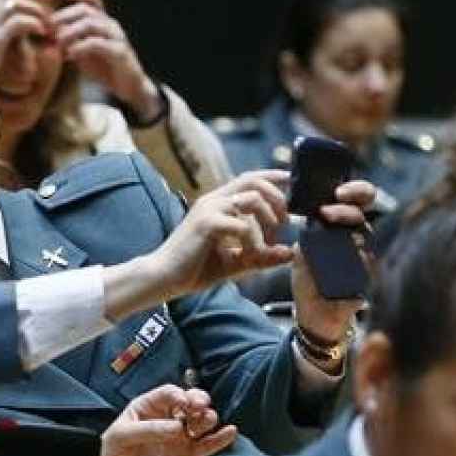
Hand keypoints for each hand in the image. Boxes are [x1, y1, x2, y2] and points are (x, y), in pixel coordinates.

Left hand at [51, 0, 162, 120]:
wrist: (130, 87)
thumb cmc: (105, 69)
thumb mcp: (83, 53)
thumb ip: (70, 42)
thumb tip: (50, 35)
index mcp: (103, 21)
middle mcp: (111, 25)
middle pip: (85, 9)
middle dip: (64, 16)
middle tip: (48, 27)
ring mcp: (116, 37)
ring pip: (90, 23)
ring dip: (70, 31)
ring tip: (57, 42)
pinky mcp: (119, 52)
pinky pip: (96, 43)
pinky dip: (80, 47)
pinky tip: (69, 55)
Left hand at [100, 385, 236, 455]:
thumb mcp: (122, 436)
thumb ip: (150, 429)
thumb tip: (178, 428)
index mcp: (147, 409)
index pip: (168, 394)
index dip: (178, 395)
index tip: (182, 403)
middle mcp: (166, 421)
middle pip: (190, 403)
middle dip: (198, 401)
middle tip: (198, 406)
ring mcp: (179, 440)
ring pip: (201, 422)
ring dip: (207, 418)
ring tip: (206, 420)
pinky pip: (207, 446)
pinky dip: (220, 439)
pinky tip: (229, 432)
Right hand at [104, 171, 292, 318]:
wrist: (163, 278)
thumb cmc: (195, 269)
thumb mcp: (236, 262)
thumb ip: (262, 256)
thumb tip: (290, 253)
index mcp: (218, 204)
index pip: (249, 179)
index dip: (273, 178)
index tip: (292, 184)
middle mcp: (213, 200)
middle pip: (254, 181)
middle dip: (277, 198)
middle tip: (284, 222)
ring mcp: (209, 209)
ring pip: (252, 199)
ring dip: (267, 220)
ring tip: (267, 242)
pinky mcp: (207, 224)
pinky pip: (242, 225)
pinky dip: (253, 241)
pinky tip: (248, 256)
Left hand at [293, 179, 376, 346]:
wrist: (314, 314)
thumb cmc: (310, 281)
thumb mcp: (302, 252)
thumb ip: (308, 233)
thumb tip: (311, 216)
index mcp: (341, 228)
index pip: (355, 202)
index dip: (354, 191)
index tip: (337, 190)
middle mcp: (356, 238)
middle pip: (363, 212)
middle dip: (349, 205)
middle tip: (328, 209)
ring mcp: (364, 256)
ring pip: (365, 234)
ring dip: (347, 227)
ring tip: (328, 226)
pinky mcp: (368, 276)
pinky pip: (367, 261)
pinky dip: (357, 255)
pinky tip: (347, 253)